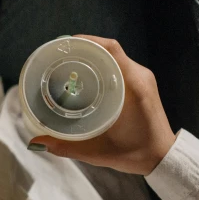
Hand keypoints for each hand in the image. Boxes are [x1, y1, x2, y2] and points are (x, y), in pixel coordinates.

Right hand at [28, 35, 174, 174]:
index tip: (64, 45)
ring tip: (69, 62)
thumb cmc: (135, 154)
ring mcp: (142, 78)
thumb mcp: (97, 152)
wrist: (163, 158)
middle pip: (109, 49)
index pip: (110, 49)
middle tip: (60, 55)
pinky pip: (119, 65)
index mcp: (133, 86)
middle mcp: (139, 76)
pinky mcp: (142, 84)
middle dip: (83, 48)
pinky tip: (85, 73)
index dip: (86, 41)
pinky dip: (102, 64)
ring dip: (93, 55)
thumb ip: (65, 146)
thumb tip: (36, 142)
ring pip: (114, 56)